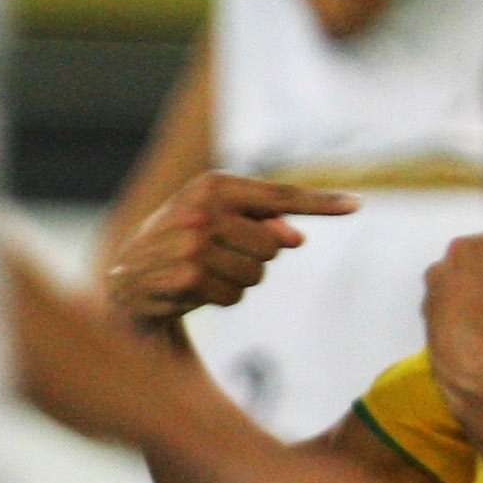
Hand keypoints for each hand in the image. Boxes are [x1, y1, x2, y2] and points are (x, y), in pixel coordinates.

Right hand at [106, 172, 354, 324]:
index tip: (356, 205)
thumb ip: (261, 222)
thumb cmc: (184, 243)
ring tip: (207, 272)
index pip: (278, 195)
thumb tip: (295, 238)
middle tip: (222, 256)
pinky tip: (194, 289)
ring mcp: (193, 244)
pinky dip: (222, 298)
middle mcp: (202, 209)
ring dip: (239, 281)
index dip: (320, 203)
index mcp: (214, 184)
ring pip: (257, 274)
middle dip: (256, 258)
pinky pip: (235, 296)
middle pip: (273, 246)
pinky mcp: (187, 278)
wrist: (126, 277)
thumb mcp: (219, 221)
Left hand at [424, 217, 482, 423]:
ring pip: (460, 282)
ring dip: (478, 285)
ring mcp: (430, 295)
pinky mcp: (427, 321)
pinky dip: (468, 306)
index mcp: (467, 251)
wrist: (475, 372)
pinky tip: (481, 315)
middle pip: (473, 258)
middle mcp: (441, 267)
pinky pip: (454, 305)